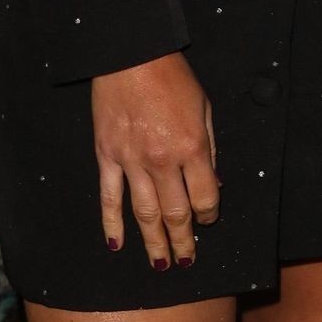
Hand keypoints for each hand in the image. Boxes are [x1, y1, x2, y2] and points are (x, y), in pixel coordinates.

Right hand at [91, 51, 220, 267]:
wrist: (132, 56)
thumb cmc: (173, 77)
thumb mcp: (204, 107)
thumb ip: (210, 147)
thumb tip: (214, 183)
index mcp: (192, 147)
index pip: (205, 197)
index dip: (209, 215)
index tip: (209, 221)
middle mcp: (163, 160)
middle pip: (175, 213)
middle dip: (183, 240)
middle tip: (186, 260)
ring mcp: (131, 161)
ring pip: (144, 214)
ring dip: (153, 243)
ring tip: (161, 265)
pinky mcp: (107, 157)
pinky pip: (109, 198)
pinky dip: (112, 224)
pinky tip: (117, 245)